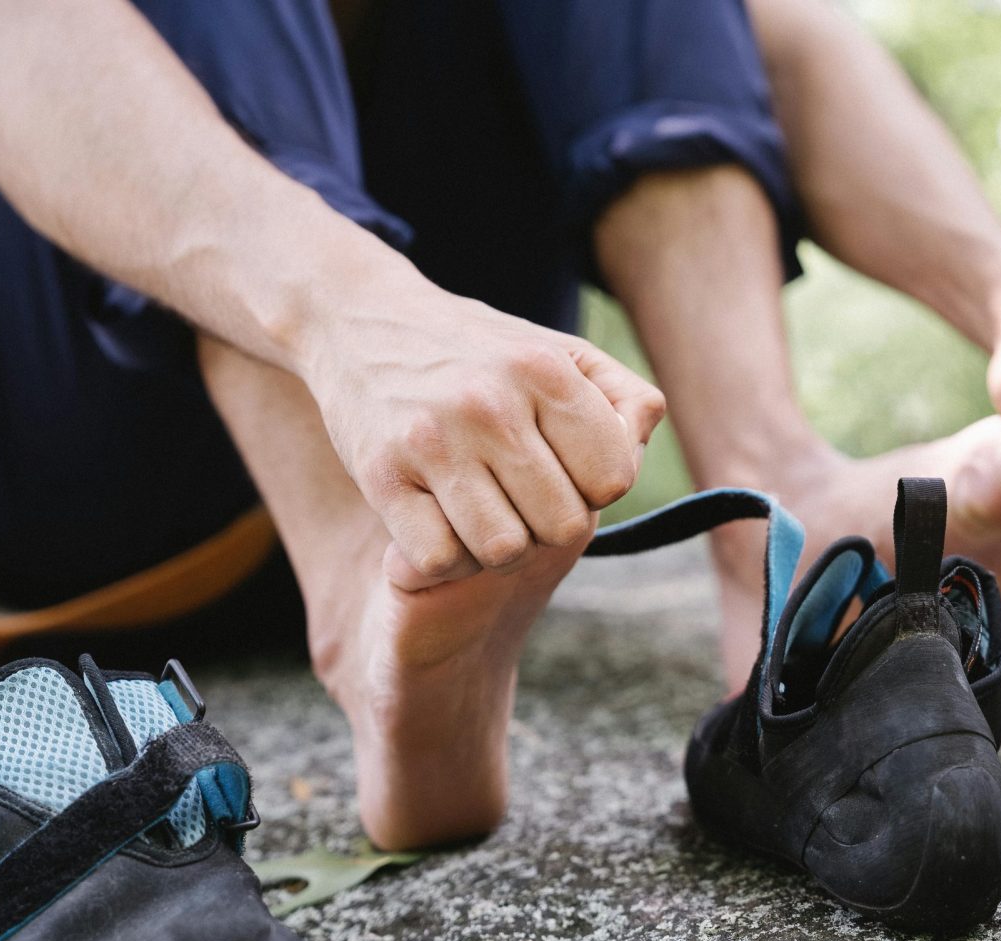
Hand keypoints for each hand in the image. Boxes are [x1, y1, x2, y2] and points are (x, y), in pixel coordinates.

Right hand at [300, 269, 665, 589]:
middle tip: (517, 495)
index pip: (613, 479)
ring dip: (497, 545)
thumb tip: (641, 438)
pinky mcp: (380, 475)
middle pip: (563, 524)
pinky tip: (437, 519)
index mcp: (545, 370)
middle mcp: (491, 404)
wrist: (358, 320)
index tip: (562, 468)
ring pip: (504, 550)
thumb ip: (619, 396)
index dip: (593, 486)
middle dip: (547, 521)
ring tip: (480, 510)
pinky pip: (439, 559)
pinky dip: (444, 555)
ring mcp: (433, 440)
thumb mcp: (554, 351)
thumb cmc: (476, 352)